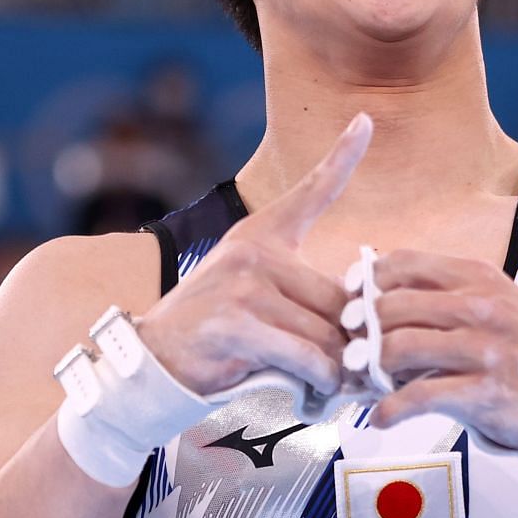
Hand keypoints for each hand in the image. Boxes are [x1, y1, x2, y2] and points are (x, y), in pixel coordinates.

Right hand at [135, 114, 370, 398]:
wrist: (153, 366)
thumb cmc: (217, 338)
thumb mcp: (256, 300)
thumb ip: (305, 302)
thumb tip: (363, 333)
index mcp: (261, 236)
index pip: (310, 191)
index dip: (342, 155)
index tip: (365, 120)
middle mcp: (254, 252)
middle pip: (339, 301)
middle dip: (349, 345)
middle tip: (348, 376)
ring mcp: (243, 285)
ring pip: (328, 335)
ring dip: (335, 373)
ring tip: (325, 391)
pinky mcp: (236, 324)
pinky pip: (306, 358)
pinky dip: (318, 384)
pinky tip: (312, 397)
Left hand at [367, 250, 517, 449]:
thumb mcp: (492, 302)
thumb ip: (442, 295)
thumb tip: (377, 298)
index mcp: (476, 276)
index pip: (404, 263)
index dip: (367, 280)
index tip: (350, 299)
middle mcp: (479, 306)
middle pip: (393, 306)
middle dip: (362, 330)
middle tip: (352, 349)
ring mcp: (483, 348)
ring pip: (400, 347)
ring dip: (372, 368)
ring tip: (368, 381)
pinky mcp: (485, 391)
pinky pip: (421, 396)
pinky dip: (392, 409)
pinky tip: (382, 416)